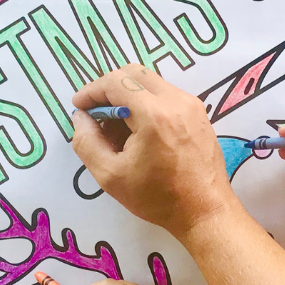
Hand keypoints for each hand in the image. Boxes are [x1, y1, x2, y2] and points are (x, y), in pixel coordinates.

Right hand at [71, 66, 238, 238]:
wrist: (205, 211)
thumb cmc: (157, 198)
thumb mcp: (110, 176)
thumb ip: (87, 143)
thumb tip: (81, 118)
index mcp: (154, 115)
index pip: (116, 82)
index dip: (91, 91)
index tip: (79, 108)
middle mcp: (176, 101)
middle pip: (133, 73)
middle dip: (109, 88)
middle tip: (96, 114)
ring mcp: (191, 104)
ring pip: (150, 82)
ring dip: (128, 95)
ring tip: (116, 127)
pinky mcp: (199, 112)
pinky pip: (165, 94)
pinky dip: (145, 102)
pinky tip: (139, 131)